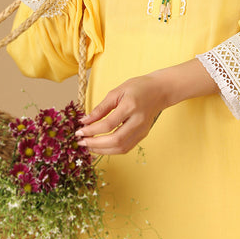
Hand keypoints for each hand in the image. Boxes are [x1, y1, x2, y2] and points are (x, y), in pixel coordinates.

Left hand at [76, 59, 218, 155]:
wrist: (160, 91)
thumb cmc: (138, 87)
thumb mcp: (117, 91)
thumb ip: (101, 108)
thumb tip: (85, 121)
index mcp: (130, 106)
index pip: (108, 124)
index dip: (92, 130)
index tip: (79, 131)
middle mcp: (138, 121)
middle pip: (115, 140)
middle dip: (95, 144)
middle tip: (81, 142)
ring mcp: (142, 130)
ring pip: (121, 148)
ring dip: (102, 150)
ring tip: (88, 146)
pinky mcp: (143, 135)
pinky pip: (126, 148)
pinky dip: (111, 150)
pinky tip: (101, 146)